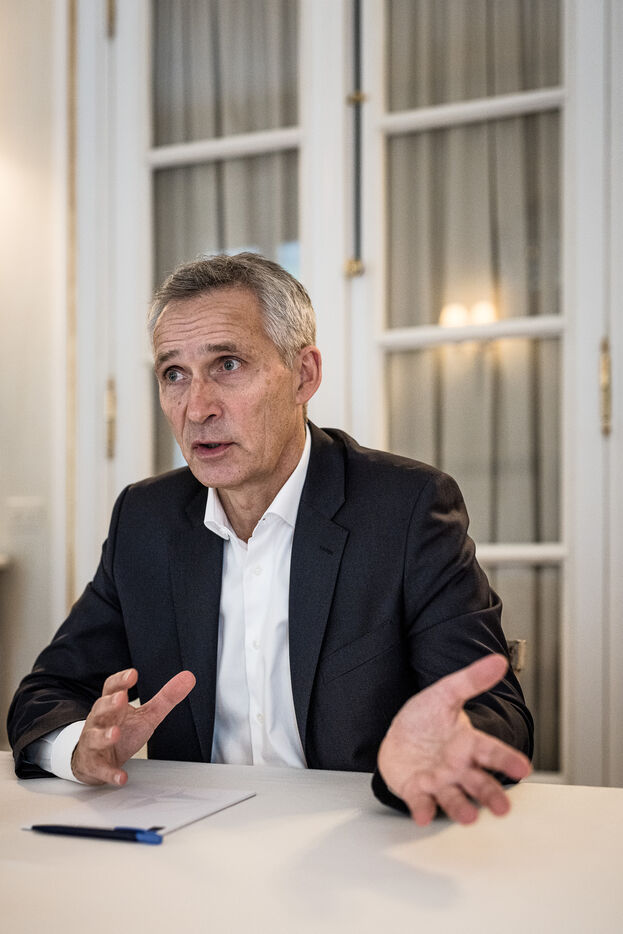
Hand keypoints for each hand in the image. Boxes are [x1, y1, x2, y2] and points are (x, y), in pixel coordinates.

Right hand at [70, 668, 195, 785]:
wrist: (95, 760)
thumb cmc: (121, 732)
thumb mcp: (146, 714)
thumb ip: (165, 697)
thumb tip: (188, 677)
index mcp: (113, 706)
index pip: (112, 688)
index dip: (121, 681)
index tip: (132, 674)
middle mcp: (100, 721)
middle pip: (100, 709)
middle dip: (109, 704)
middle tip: (121, 699)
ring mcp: (94, 743)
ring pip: (94, 737)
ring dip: (104, 735)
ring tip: (115, 734)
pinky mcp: (95, 766)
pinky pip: (101, 770)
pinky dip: (110, 773)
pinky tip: (121, 777)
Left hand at [377, 654, 531, 824]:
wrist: (399, 738)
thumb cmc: (427, 720)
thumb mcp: (446, 694)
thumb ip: (471, 680)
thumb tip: (498, 661)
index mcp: (468, 744)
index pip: (491, 752)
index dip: (507, 760)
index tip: (523, 768)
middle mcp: (458, 768)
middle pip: (479, 782)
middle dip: (491, 794)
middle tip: (503, 807)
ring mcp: (438, 782)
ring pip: (454, 798)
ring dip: (461, 808)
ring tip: (469, 817)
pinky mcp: (416, 791)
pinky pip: (421, 802)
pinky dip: (423, 809)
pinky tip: (423, 815)